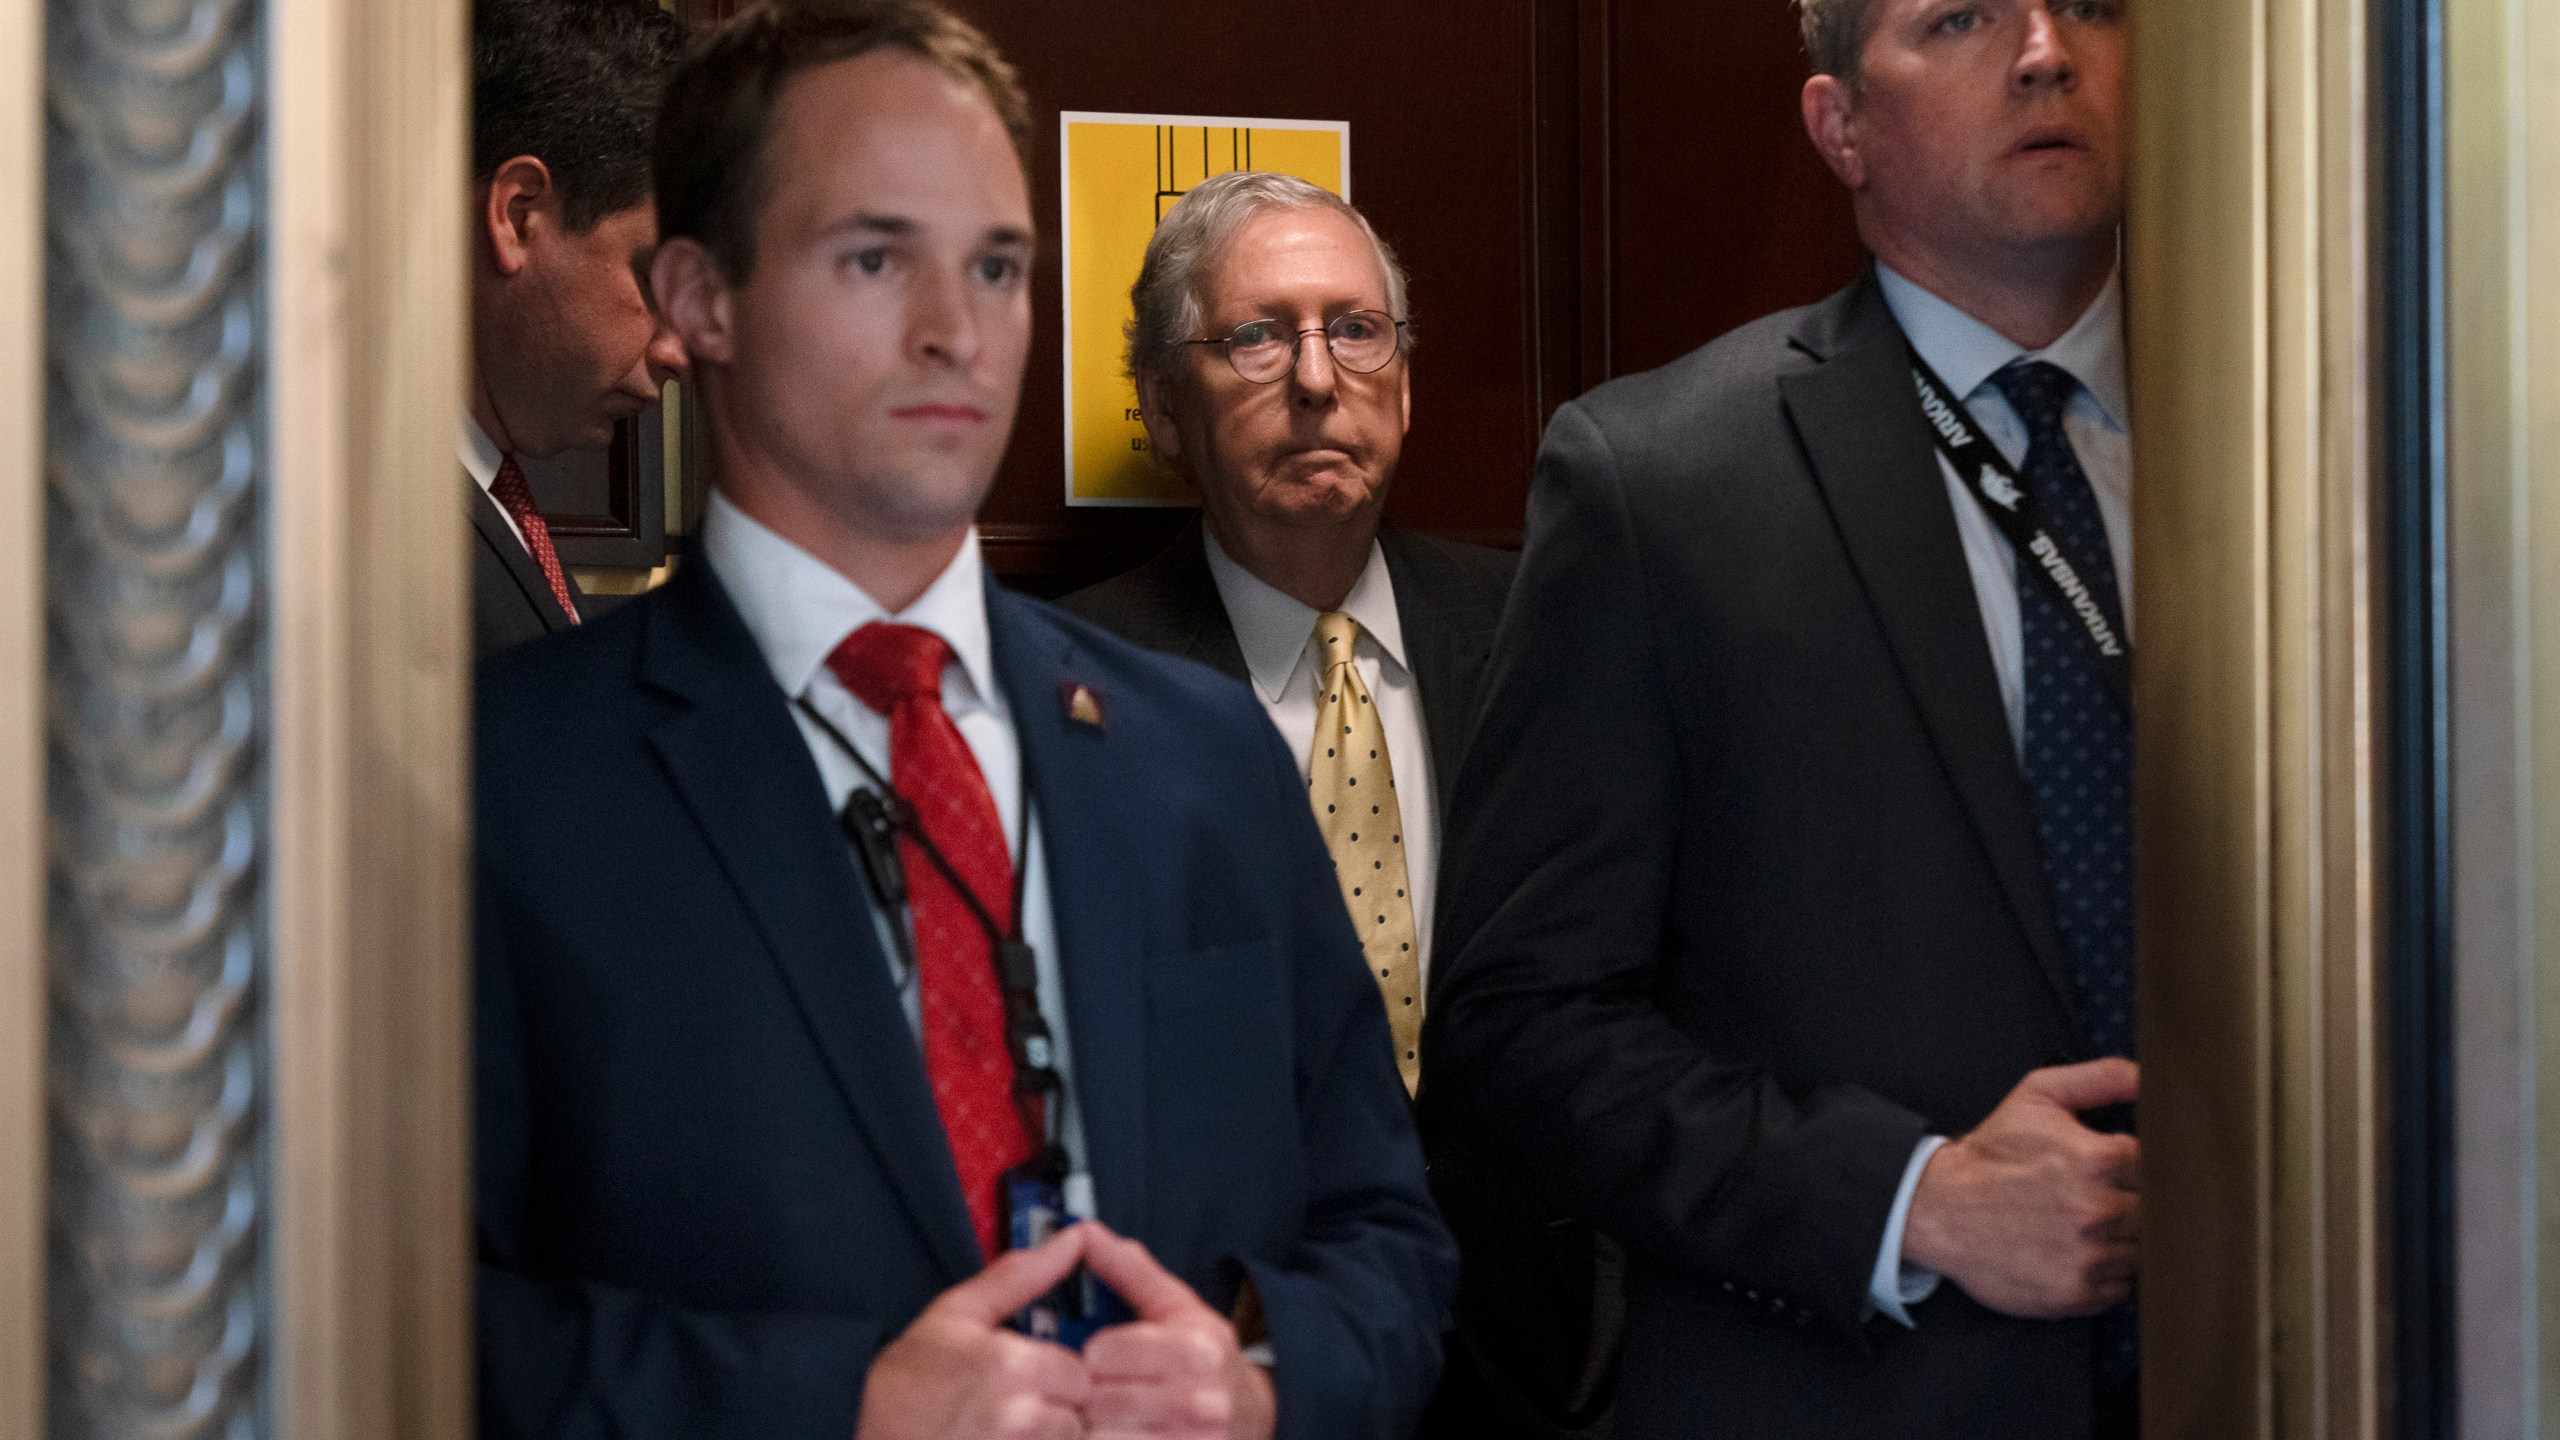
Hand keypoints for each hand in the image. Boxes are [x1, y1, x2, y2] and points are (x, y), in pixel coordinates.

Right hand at [856, 1225, 1094, 1439]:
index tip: (1040, 1376)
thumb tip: (1071, 1240)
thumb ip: (1022, 1276)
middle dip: (1060, 1411)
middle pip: (1078, 1416)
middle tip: (1024, 1406)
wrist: (857, 1424)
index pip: (1081, 1373)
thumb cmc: (905, 1376)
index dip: (1064, 1374)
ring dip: (1045, 1439)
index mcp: (1009, 1365)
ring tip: (1009, 1430)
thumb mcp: (959, 1311)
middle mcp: (1012, 1415)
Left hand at [1080, 1224, 1276, 1439]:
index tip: (1099, 1358)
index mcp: (1194, 1350)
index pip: (1104, 1354)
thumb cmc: (1208, 1358)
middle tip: (1098, 1391)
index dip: (1092, 1354)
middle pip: (1100, 1398)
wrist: (1254, 1413)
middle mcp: (1198, 1399)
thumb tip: (1086, 1233)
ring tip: (1107, 1416)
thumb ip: (1130, 1271)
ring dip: (1095, 1428)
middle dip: (1090, 1394)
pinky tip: (1120, 1433)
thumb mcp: (1178, 1307)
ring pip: (1103, 1436)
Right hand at [1901, 1058, 2139, 1318]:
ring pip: (2144, 1252)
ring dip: (2126, 1240)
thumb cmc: (1991, 1155)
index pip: (2164, 1167)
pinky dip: (2109, 1273)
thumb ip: (2101, 1078)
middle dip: (2139, 1204)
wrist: (1939, 1208)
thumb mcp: (2037, 1096)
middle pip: (2161, 1214)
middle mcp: (2098, 1211)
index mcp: (2097, 1159)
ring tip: (2091, 1225)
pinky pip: (2122, 1286)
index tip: (2131, 1170)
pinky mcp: (2078, 1293)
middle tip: (2111, 1198)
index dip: (2151, 1167)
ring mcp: (2089, 1257)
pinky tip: (2081, 1252)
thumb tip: (2149, 1077)